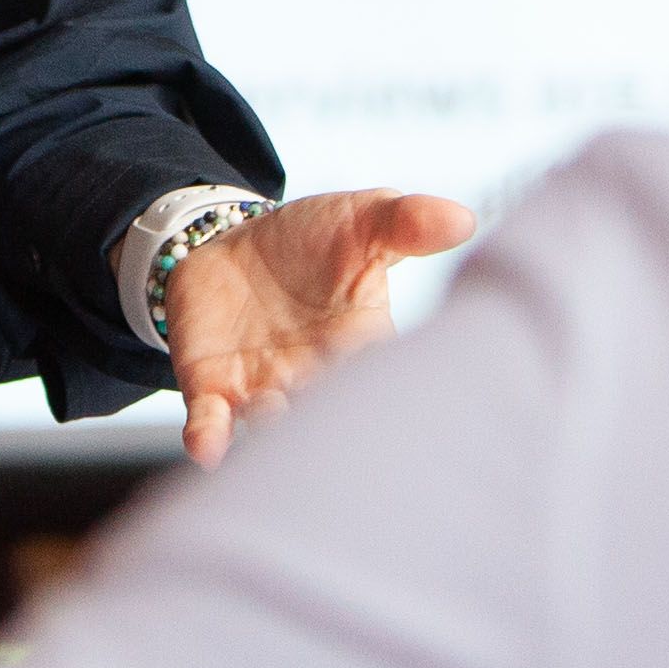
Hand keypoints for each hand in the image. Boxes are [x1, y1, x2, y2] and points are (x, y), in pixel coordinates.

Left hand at [163, 190, 472, 462]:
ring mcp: (265, 388)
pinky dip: (209, 438)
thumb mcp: (360, 219)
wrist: (236, 242)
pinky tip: (206, 447)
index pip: (380, 370)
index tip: (385, 376)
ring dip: (271, 426)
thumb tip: (462, 219)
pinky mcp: (213, 389)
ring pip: (271, 424)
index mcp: (362, 342)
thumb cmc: (314, 238)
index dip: (382, 377)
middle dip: (328, 418)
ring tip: (272, 412)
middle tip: (329, 417)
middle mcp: (317, 377)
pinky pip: (211, 423)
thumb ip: (405, 223)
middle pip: (328, 411)